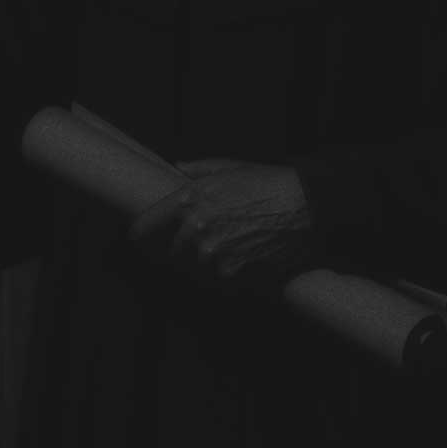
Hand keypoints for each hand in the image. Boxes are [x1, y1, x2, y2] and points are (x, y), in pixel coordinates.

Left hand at [127, 158, 321, 296]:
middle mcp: (196, 228)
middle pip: (168, 254)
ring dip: (200, 267)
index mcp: (188, 200)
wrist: (309, 204)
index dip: (140, 235)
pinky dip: (224, 277)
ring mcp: (214, 253)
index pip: (145, 228)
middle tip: (186, 252)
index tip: (138, 241)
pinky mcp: (236, 273)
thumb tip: (176, 166)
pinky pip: (218, 281)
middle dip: (175, 253)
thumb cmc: (269, 182)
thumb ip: (198, 170)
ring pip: (192, 270)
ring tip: (220, 255)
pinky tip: (237, 262)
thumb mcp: (229, 167)